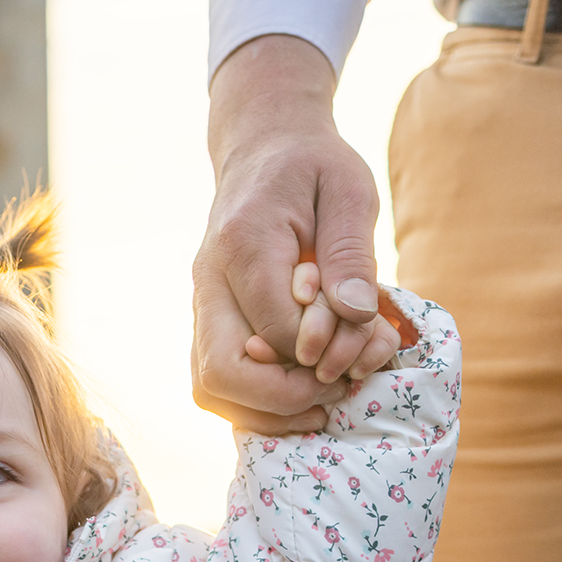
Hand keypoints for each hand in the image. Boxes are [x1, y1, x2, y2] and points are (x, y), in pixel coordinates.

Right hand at [191, 36, 383, 434]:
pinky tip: (301, 397)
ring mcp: (201, 306)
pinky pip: (215, 383)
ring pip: (210, 389)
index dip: (319, 349)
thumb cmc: (312, 166)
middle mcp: (208, 282)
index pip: (273, 328)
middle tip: (337, 386)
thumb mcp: (348, 190)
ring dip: (268, 412)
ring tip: (323, 402)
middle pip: (221, 371)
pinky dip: (256, 405)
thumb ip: (351, 252)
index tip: (361, 340)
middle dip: (285, 397)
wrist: (262, 149)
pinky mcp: (207, 322)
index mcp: (243, 244)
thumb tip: (356, 315)